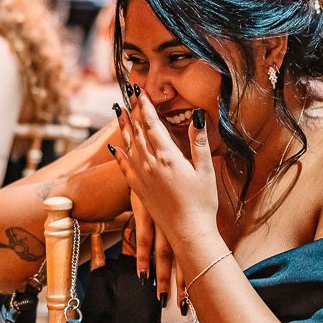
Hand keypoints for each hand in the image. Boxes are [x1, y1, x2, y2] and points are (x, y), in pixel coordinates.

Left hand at [107, 88, 216, 249]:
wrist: (188, 232)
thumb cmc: (202, 202)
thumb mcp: (206, 170)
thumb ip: (199, 142)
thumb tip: (197, 115)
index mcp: (167, 156)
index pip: (152, 124)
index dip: (145, 105)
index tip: (138, 90)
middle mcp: (150, 164)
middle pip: (138, 130)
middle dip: (133, 110)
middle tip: (126, 94)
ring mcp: (141, 177)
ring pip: (128, 145)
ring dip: (123, 126)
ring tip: (118, 111)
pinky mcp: (138, 190)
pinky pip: (124, 166)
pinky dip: (120, 153)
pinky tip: (116, 146)